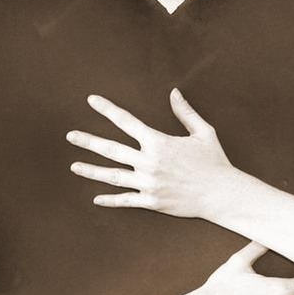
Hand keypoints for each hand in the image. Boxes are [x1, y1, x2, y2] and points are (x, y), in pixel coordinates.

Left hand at [66, 88, 235, 218]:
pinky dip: (110, 200)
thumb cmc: (215, 162)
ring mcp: (149, 184)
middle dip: (89, 141)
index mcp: (159, 142)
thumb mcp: (203, 132)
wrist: (223, 194)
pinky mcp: (152, 202)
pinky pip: (126, 201)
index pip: (127, 122)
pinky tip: (96, 198)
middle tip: (70, 135)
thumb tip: (174, 92)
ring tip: (74, 166)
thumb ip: (185, 112)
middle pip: (111, 150)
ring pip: (113, 176)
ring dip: (91, 170)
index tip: (92, 100)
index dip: (107, 109)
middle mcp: (150, 163)